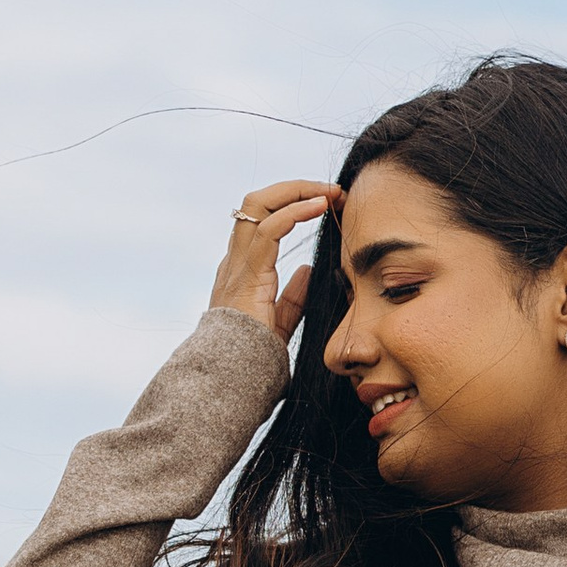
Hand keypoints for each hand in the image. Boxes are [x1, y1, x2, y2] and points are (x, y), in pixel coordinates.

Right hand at [211, 182, 344, 347]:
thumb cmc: (253, 355)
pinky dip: (296, 210)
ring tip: (329, 192)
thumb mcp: (280, 321)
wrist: (235, 377)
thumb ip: (292, 296)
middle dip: (295, 188)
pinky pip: (269, 227)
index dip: (294, 205)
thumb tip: (308, 271)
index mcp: (243, 269)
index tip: (327, 204)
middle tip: (330, 190)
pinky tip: (319, 206)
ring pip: (259, 204)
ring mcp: (238, 262)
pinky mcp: (247, 272)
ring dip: (299, 191)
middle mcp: (236, 259)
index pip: (263, 220)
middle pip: (256, 202)